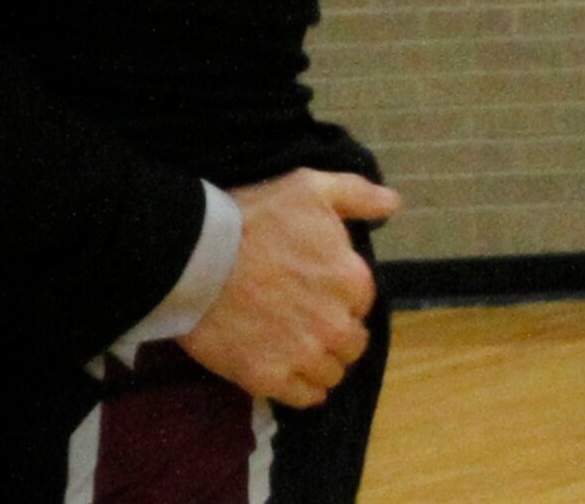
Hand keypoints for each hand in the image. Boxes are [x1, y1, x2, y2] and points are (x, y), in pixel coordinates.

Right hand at [180, 170, 400, 407]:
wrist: (191, 254)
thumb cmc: (251, 217)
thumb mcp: (306, 187)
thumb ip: (355, 194)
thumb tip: (392, 203)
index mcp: (352, 281)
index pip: (360, 302)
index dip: (336, 294)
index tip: (308, 284)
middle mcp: (337, 325)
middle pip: (351, 343)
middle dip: (330, 330)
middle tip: (295, 312)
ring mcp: (305, 356)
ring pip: (330, 372)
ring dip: (315, 359)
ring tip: (283, 338)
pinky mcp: (272, 379)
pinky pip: (305, 397)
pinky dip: (297, 384)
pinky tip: (277, 361)